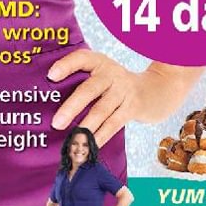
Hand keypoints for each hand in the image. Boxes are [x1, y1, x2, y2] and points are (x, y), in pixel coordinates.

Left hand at [48, 52, 195, 145]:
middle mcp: (112, 74)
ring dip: (86, 126)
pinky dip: (100, 136)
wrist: (156, 90)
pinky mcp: (133, 108)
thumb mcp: (102, 73)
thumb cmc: (115, 84)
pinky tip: (90, 146)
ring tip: (72, 139)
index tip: (51, 75)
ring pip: (102, 110)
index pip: (81, 59)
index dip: (66, 65)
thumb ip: (81, 78)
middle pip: (90, 89)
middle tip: (56, 122)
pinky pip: (114, 124)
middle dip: (72, 106)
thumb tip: (49, 99)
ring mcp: (124, 91)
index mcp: (100, 62)